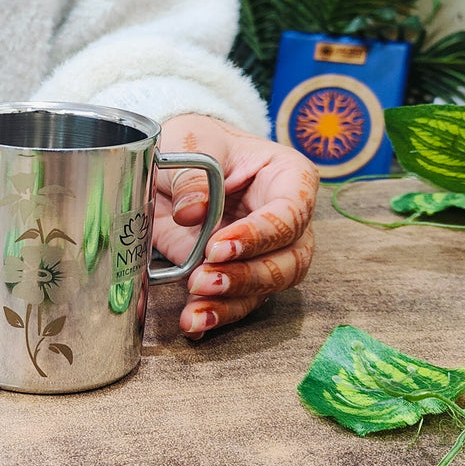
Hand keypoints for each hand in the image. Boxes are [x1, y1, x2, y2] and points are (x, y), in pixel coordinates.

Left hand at [152, 113, 317, 338]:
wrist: (174, 161)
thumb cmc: (198, 142)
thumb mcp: (191, 142)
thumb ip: (192, 175)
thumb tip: (193, 213)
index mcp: (289, 178)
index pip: (290, 214)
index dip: (259, 235)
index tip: (218, 246)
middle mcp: (287, 222)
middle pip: (288, 261)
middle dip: (247, 277)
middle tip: (203, 279)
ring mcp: (265, 253)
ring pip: (266, 290)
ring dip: (231, 305)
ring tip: (194, 314)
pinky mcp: (239, 274)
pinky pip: (237, 303)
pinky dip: (214, 316)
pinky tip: (192, 324)